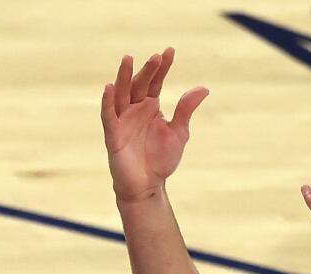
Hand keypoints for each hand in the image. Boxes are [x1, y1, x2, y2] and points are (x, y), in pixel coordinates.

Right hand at [101, 48, 209, 202]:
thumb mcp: (179, 133)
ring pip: (121, 94)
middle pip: (139, 84)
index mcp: (150, 107)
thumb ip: (186, 110)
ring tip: (128, 59)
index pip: (155, 82)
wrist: (148, 186)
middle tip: (156, 57)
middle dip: (147, 70)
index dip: (162, 68)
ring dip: (124, 77)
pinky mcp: (113, 134)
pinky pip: (108, 115)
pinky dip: (107, 101)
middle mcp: (134, 109)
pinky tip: (109, 87)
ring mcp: (122, 120)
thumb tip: (204, 88)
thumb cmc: (162, 160)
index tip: (170, 51)